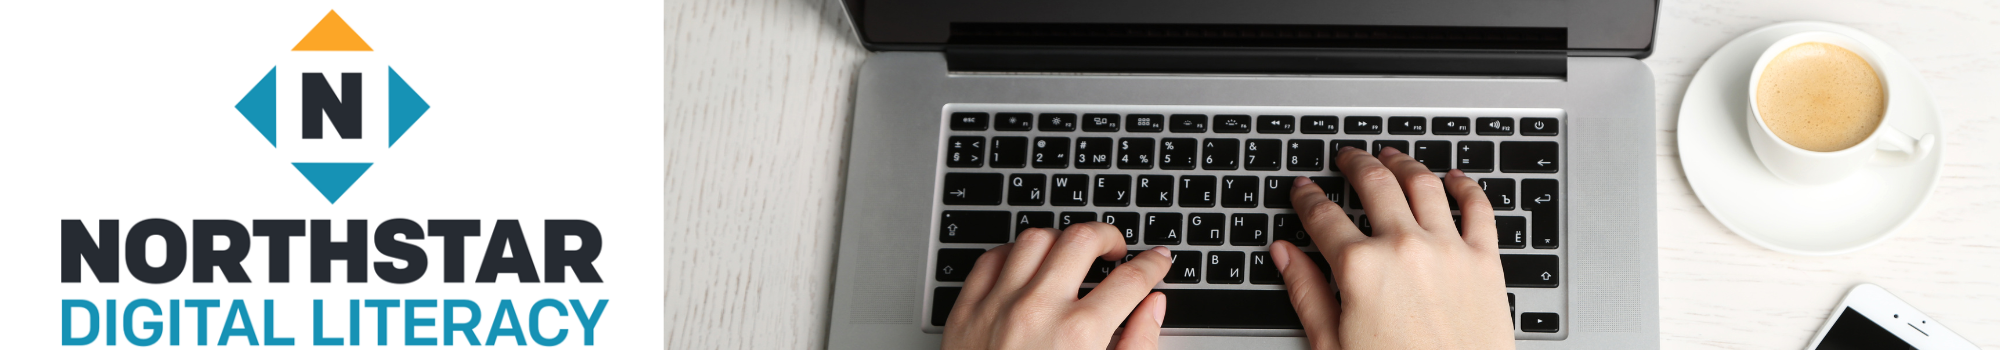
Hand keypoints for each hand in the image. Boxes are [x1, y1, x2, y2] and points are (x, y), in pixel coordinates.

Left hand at [942, 222, 1174, 349]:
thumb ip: (1136, 345)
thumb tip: (1154, 307)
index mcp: (1080, 335)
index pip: (1131, 279)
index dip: (1153, 264)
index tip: (1158, 261)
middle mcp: (1037, 311)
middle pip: (1082, 239)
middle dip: (1110, 237)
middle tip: (1117, 251)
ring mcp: (997, 307)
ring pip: (1035, 239)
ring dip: (1060, 241)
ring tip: (1072, 256)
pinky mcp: (966, 312)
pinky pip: (991, 259)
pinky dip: (1014, 254)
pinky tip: (1028, 266)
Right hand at [1272, 146, 1513, 348]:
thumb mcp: (1332, 344)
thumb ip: (1306, 292)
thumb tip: (1283, 254)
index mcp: (1359, 268)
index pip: (1322, 216)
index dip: (1307, 197)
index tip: (1302, 189)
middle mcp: (1403, 248)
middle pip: (1374, 183)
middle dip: (1354, 163)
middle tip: (1346, 157)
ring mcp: (1447, 250)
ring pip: (1423, 184)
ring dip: (1404, 162)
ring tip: (1392, 155)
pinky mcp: (1485, 261)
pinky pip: (1479, 208)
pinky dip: (1466, 186)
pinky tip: (1455, 178)